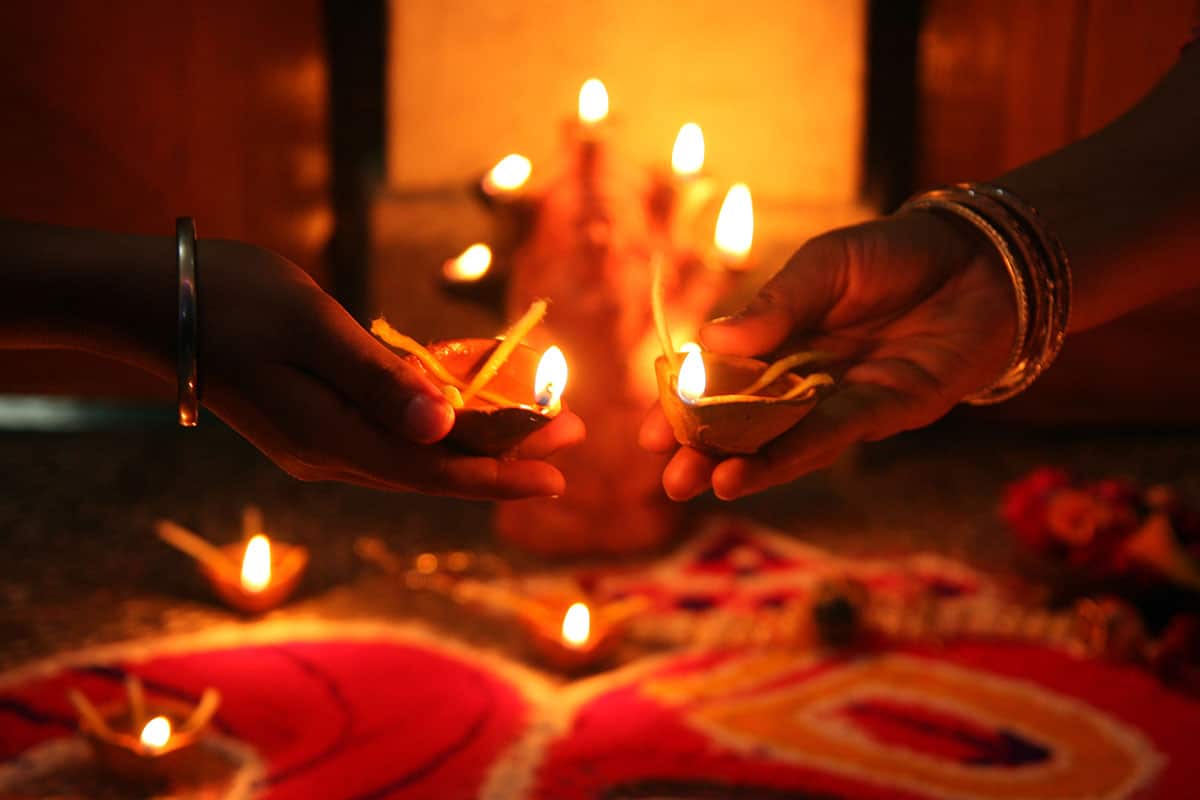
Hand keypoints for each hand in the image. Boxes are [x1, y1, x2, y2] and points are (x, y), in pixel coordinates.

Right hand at [196, 241, 583, 497]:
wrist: (153, 301)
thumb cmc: (230, 300)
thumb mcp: (313, 332)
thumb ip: (380, 383)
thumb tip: (445, 429)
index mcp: (331, 439)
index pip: (433, 470)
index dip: (499, 474)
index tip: (560, 476)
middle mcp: (329, 454)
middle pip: (433, 466)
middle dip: (504, 454)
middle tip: (574, 434)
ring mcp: (319, 441)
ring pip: (415, 452)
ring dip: (476, 438)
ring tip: (539, 420)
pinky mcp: (313, 421)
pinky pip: (390, 430)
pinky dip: (434, 421)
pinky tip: (468, 404)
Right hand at [640, 211, 1015, 499]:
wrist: (983, 258)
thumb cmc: (898, 253)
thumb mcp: (824, 266)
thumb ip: (775, 306)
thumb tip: (710, 342)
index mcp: (783, 336)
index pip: (724, 378)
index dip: (688, 404)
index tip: (650, 430)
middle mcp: (806, 375)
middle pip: (748, 420)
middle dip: (706, 449)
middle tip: (668, 477)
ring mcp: (843, 399)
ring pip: (784, 439)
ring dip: (742, 465)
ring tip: (699, 484)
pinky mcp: (886, 413)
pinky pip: (831, 437)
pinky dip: (789, 456)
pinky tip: (749, 473)